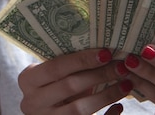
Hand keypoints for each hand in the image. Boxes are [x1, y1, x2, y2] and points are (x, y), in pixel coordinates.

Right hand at [18, 48, 132, 114]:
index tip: (106, 53)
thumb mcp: (52, 75)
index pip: (56, 67)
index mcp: (28, 80)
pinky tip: (119, 106)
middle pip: (70, 86)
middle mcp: (31, 102)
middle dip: (99, 75)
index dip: (82, 60)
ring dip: (106, 95)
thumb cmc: (53, 86)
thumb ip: (68, 64)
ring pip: (79, 109)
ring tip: (126, 84)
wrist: (46, 113)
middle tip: (121, 66)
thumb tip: (103, 46)